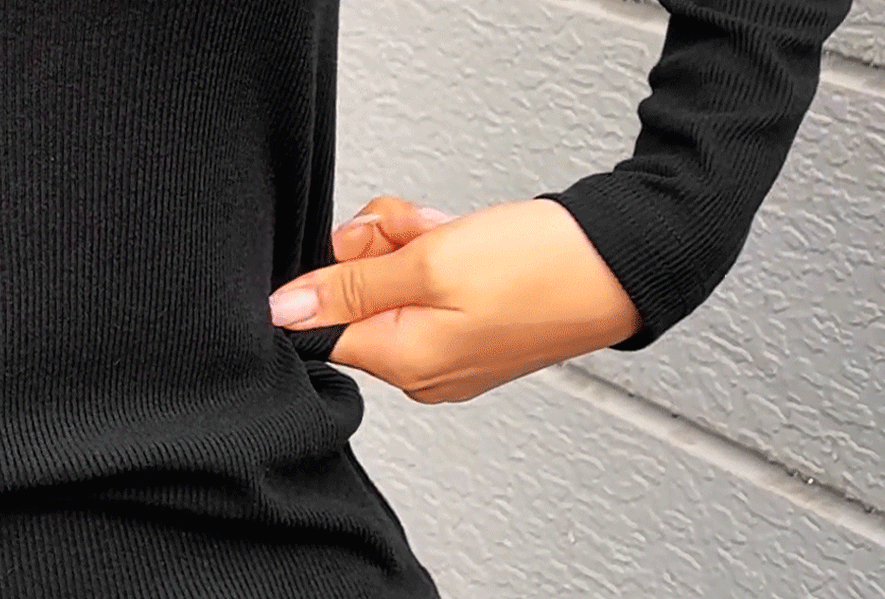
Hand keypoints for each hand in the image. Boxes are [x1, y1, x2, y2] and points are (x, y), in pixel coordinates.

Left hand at [268, 196, 640, 403]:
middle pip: (357, 299)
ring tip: (453, 236)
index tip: (368, 245)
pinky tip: (467, 242)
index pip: (322, 326)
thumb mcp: (431, 263)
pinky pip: (427, 287)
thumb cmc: (541, 267)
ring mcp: (450, 350)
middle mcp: (423, 369)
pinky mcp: (471, 328)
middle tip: (421, 234)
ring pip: (392, 284)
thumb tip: (284, 312)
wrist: (621, 261)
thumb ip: (350, 287)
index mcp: (406, 364)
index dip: (334, 271)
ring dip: (411, 245)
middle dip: (380, 249)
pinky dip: (438, 255)